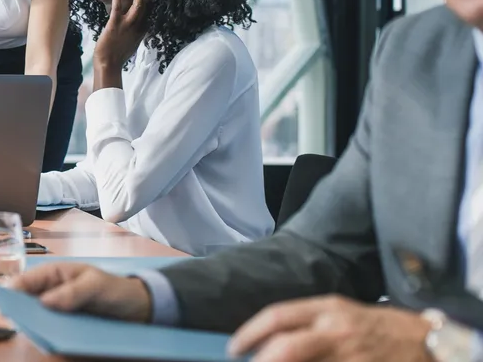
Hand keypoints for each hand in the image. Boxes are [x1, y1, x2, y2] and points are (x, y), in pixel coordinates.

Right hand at [8, 262, 151, 321]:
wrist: (137, 307)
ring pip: (37, 317)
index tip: (4, 304)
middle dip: (20, 311)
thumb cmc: (114, 288)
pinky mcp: (65, 325)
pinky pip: (51, 330)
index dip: (12, 291)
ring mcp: (57, 309)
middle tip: (18, 323)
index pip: (26, 280)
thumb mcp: (96, 285)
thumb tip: (45, 302)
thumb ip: (73, 292)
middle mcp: (51, 291)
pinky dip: (48, 334)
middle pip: (26, 301)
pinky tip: (50, 342)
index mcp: (54, 274)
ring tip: (35, 334)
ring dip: (34, 325)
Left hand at [93, 0, 152, 75]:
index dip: (154, 2)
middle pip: (146, 7)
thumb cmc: (119, 55)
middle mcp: (137, 26)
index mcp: (141, 30)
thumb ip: (137, 33)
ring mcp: (127, 25)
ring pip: (137, 6)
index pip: (150, 13)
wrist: (109, 63)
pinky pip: (117, 9)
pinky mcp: (114, 24)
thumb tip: (141, 27)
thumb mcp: (133, 43)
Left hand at [229, 295, 432, 361]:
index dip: (250, 332)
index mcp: (327, 308)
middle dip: (261, 360)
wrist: (429, 342)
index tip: (235, 348)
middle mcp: (336, 329)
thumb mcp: (342, 313)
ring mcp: (350, 355)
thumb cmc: (380, 327)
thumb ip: (308, 324)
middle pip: (285, 347)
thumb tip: (270, 342)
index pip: (278, 316)